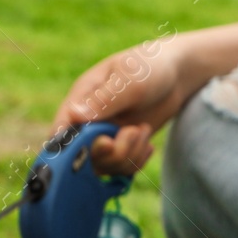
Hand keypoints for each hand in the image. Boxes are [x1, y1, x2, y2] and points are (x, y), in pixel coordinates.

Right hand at [51, 41, 187, 176]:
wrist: (176, 76)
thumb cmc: (149, 68)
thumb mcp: (128, 81)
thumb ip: (103, 101)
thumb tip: (74, 116)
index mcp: (81, 99)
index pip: (61, 130)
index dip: (71, 147)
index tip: (103, 144)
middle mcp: (87, 122)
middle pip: (83, 156)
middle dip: (111, 151)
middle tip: (133, 131)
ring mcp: (103, 136)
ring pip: (103, 166)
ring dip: (128, 155)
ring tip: (143, 131)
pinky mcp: (119, 148)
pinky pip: (119, 169)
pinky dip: (136, 161)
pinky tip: (147, 143)